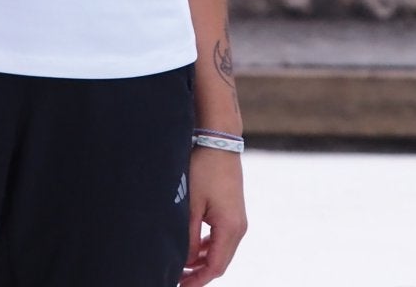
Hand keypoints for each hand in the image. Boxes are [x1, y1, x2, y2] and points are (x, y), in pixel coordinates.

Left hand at [181, 145, 245, 284]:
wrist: (219, 142)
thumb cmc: (204, 170)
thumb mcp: (191, 206)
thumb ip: (187, 237)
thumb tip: (184, 262)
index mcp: (230, 228)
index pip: (215, 267)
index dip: (197, 281)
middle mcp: (239, 227)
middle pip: (220, 263)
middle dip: (199, 275)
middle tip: (176, 280)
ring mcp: (238, 220)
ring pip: (221, 252)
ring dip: (202, 262)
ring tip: (180, 267)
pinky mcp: (233, 213)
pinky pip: (221, 239)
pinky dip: (207, 248)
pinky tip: (191, 249)